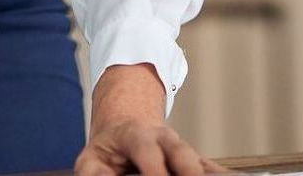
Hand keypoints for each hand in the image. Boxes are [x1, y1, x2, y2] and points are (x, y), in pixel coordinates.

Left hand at [75, 118, 223, 175]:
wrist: (126, 130)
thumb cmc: (109, 151)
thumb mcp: (91, 160)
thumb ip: (93, 175)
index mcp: (137, 135)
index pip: (147, 149)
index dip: (155, 168)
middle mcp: (165, 140)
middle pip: (181, 152)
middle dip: (189, 171)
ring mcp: (182, 151)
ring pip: (200, 162)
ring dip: (209, 174)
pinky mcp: (193, 165)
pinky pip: (211, 171)